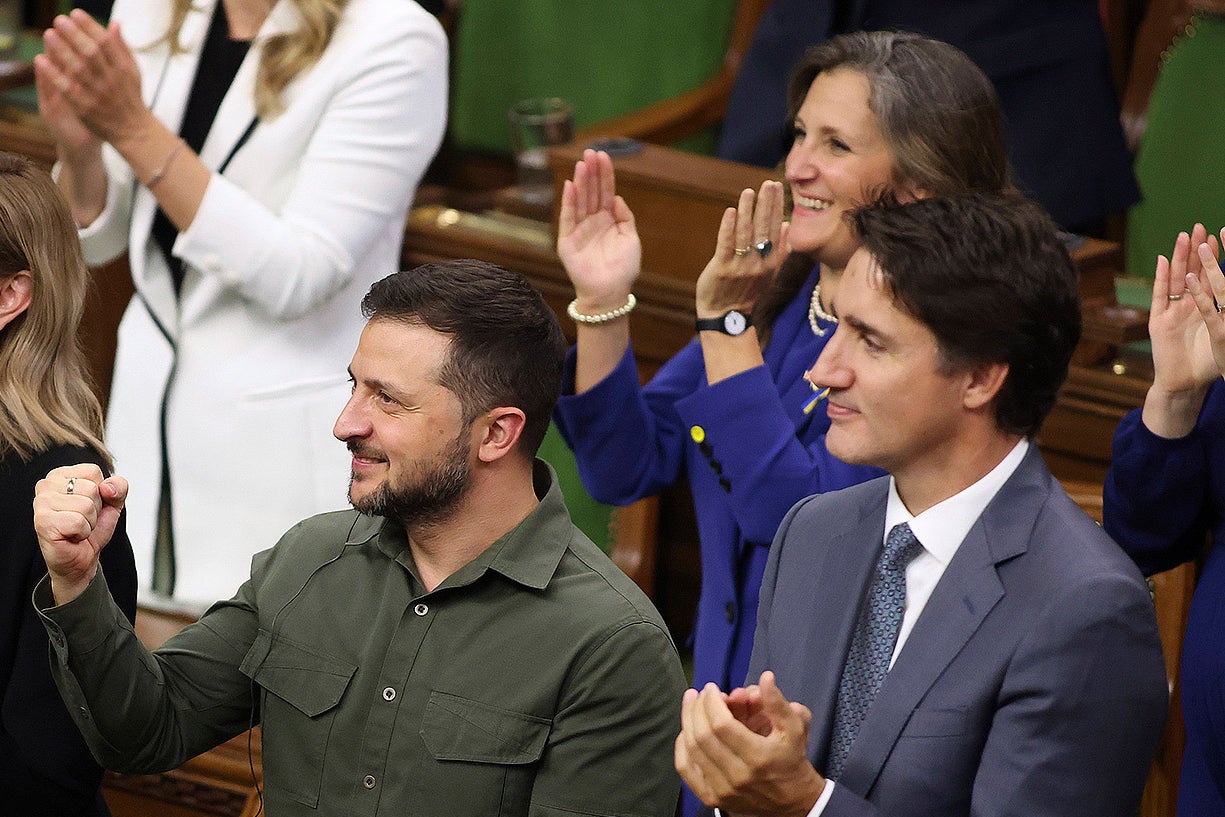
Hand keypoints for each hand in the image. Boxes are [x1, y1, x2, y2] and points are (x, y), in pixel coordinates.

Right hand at [33, 464, 127, 603]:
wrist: (82, 559)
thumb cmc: (91, 529)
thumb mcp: (113, 503)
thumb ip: (118, 487)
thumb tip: (107, 487)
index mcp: (60, 475)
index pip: (93, 471)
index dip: (101, 492)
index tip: (89, 505)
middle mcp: (46, 485)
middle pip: (91, 488)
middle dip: (95, 509)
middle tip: (82, 520)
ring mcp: (41, 503)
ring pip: (86, 506)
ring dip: (89, 522)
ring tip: (77, 529)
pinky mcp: (42, 522)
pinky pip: (78, 522)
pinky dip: (82, 532)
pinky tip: (71, 536)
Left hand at [36, 11, 152, 148]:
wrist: (132, 130)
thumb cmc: (129, 96)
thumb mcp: (133, 71)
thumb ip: (122, 47)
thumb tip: (114, 23)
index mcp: (123, 69)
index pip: (106, 43)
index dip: (90, 26)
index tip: (76, 13)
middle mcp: (112, 80)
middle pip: (92, 53)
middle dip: (74, 35)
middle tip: (59, 20)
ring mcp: (98, 95)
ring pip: (78, 69)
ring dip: (62, 50)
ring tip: (49, 34)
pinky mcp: (85, 108)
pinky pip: (67, 89)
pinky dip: (54, 74)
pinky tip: (42, 60)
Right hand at [557, 149, 641, 311]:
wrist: (610, 293)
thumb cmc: (623, 269)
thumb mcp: (631, 239)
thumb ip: (625, 217)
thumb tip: (617, 197)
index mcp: (608, 220)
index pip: (605, 192)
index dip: (605, 174)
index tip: (603, 155)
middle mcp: (592, 221)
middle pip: (591, 192)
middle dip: (591, 172)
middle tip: (590, 152)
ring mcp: (579, 230)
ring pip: (580, 201)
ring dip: (580, 182)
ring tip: (581, 164)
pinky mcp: (567, 242)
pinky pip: (567, 219)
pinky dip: (568, 202)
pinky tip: (570, 186)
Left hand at [675, 671, 823, 816]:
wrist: (793, 802)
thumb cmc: (791, 760)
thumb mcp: (794, 729)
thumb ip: (778, 702)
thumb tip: (765, 677)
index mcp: (758, 757)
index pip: (722, 725)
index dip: (711, 702)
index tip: (712, 688)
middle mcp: (737, 775)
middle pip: (703, 735)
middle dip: (696, 708)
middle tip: (699, 693)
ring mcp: (722, 789)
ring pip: (692, 750)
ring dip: (687, 722)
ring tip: (690, 704)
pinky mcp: (712, 798)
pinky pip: (686, 769)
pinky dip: (681, 747)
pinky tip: (686, 730)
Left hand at [695, 180, 786, 317]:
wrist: (725, 317)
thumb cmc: (746, 292)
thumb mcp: (768, 273)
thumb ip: (780, 250)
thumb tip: (787, 224)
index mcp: (771, 262)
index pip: (776, 229)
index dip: (776, 207)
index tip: (777, 187)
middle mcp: (758, 263)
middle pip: (764, 228)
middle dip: (766, 204)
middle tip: (768, 183)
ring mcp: (740, 266)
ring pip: (745, 234)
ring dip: (748, 211)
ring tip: (749, 192)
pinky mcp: (722, 269)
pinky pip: (726, 245)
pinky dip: (728, 228)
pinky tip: (730, 211)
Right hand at [1149, 226, 1221, 395]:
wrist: (1186, 385)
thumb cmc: (1209, 365)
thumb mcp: (1224, 336)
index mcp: (1205, 309)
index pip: (1211, 277)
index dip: (1214, 257)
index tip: (1220, 235)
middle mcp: (1188, 307)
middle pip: (1192, 273)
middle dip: (1196, 250)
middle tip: (1200, 227)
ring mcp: (1172, 312)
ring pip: (1176, 279)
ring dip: (1178, 257)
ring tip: (1183, 236)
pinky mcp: (1159, 322)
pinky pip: (1160, 296)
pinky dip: (1161, 278)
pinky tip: (1161, 260)